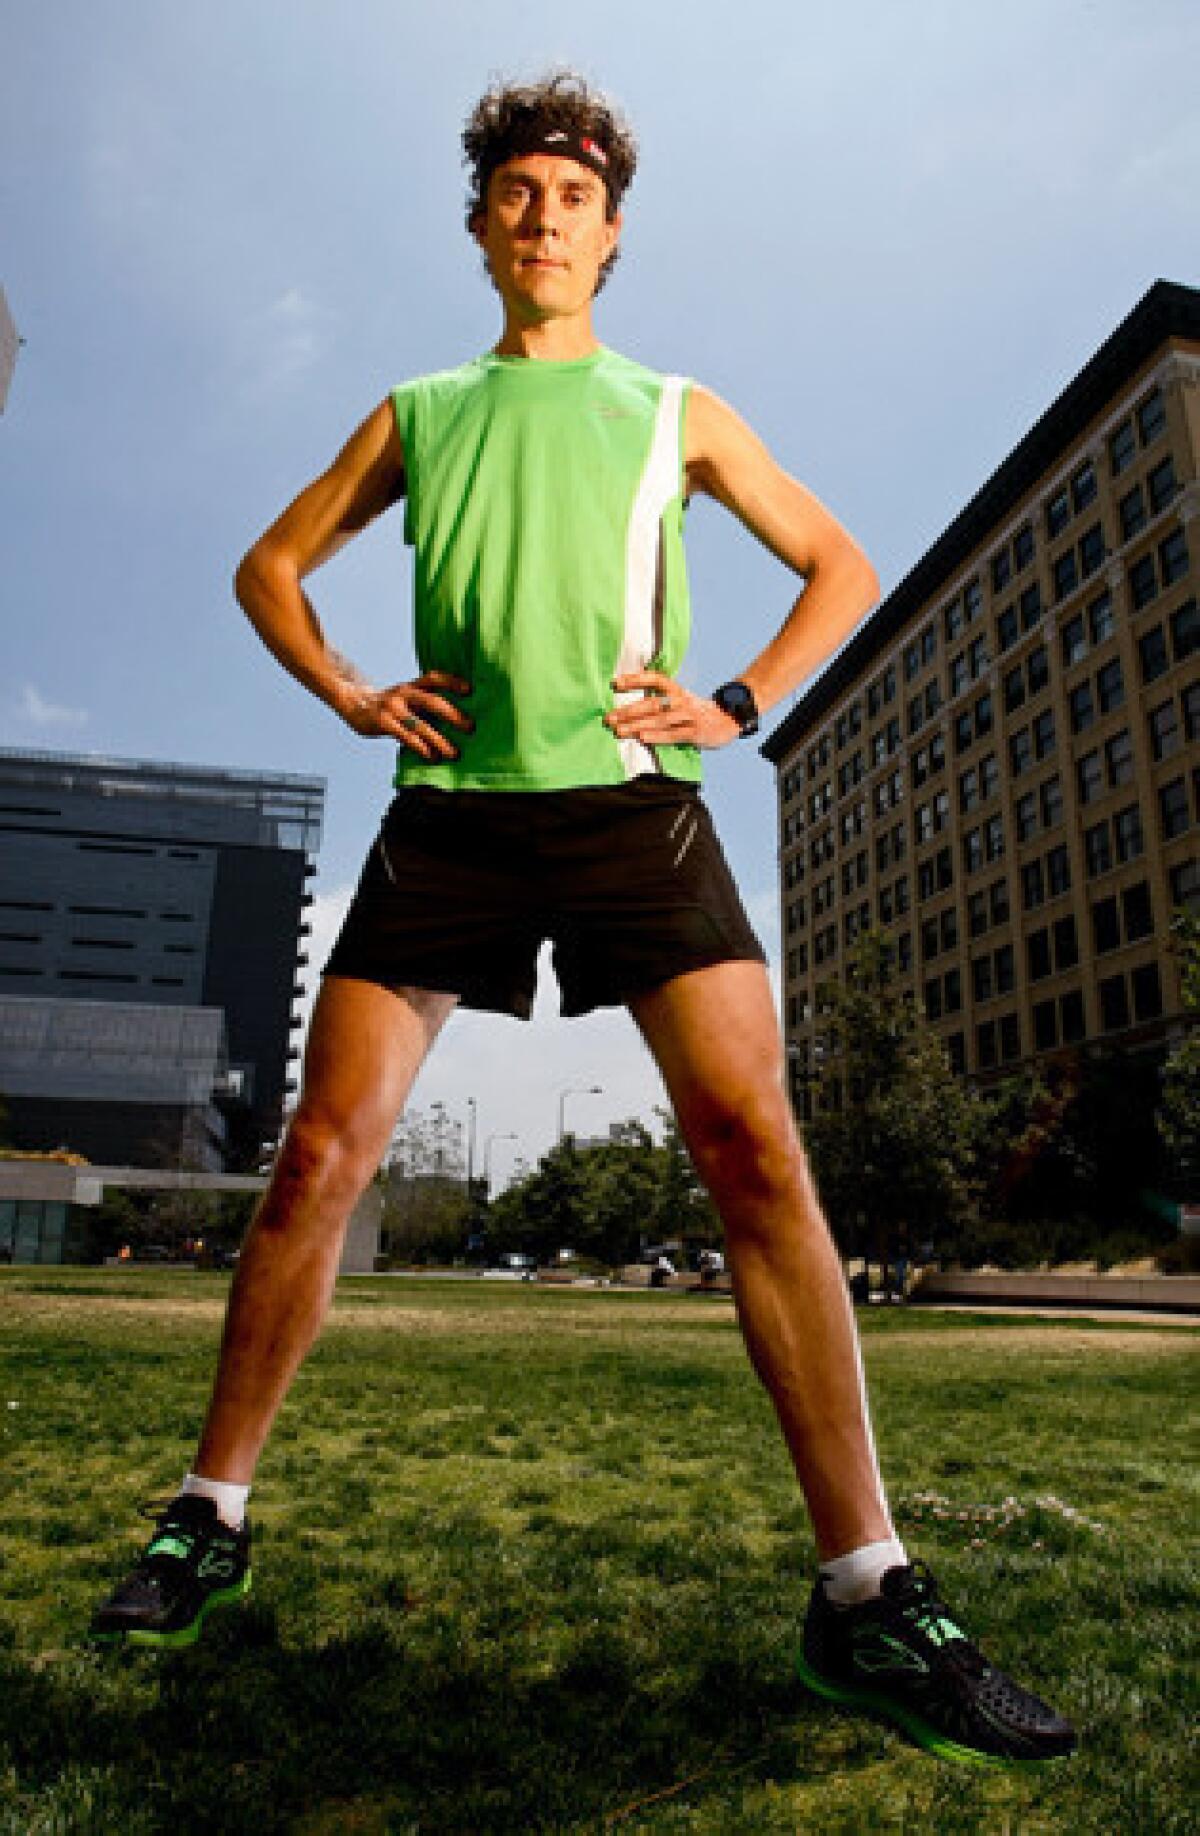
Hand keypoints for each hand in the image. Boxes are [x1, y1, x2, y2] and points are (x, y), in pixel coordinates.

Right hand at [337, 671, 473, 759]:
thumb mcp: (405, 696)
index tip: (469, 690)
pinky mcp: (383, 723)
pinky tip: (432, 757)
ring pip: (420, 725)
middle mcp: (403, 694)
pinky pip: (406, 737)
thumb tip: (454, 719)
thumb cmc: (388, 705)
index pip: (434, 679)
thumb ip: (423, 702)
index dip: (452, 682)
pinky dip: (421, 748)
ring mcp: (392, 708)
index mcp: (411, 686)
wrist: (354, 703)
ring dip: (440, 740)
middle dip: (453, 715)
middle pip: (432, 701)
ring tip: (454, 753)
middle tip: (470, 727)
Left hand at [604, 670, 740, 750]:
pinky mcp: (695, 733)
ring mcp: (689, 717)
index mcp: (677, 690)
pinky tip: (642, 738)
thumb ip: (660, 697)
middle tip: (609, 718)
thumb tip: (633, 689)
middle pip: (652, 703)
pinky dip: (657, 736)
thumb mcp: (680, 699)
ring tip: (619, 730)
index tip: (615, 683)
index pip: (655, 679)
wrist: (729, 721)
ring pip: (660, 720)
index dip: (635, 680)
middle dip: (628, 711)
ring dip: (637, 725)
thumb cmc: (696, 712)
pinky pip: (674, 734)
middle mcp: (682, 701)